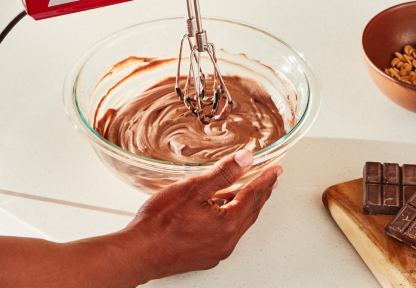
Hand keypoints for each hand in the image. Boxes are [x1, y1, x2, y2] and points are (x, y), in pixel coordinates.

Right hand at [120, 150, 281, 279]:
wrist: (139, 252)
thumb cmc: (160, 223)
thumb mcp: (193, 188)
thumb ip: (223, 173)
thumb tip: (246, 159)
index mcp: (228, 224)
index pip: (254, 196)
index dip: (265, 180)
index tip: (276, 170)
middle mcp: (226, 241)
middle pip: (250, 212)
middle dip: (260, 194)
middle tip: (269, 180)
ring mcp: (215, 252)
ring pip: (238, 225)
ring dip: (245, 207)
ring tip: (247, 193)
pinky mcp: (204, 257)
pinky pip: (225, 235)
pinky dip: (229, 219)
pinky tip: (220, 212)